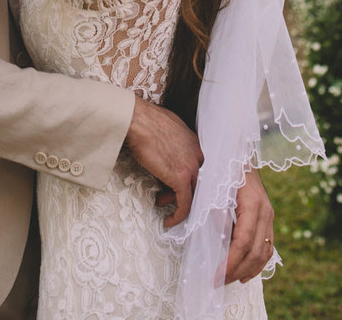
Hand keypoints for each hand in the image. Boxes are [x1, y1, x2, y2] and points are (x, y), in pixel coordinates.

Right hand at [123, 96, 203, 226]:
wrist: (139, 121)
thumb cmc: (148, 122)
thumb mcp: (169, 130)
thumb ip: (175, 143)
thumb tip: (168, 151)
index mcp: (196, 144)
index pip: (201, 169)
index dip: (191, 181)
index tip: (180, 187)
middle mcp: (198, 156)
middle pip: (200, 182)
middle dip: (185, 192)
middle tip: (170, 197)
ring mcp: (192, 167)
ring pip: (194, 194)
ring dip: (179, 203)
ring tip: (162, 202)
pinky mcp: (181, 178)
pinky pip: (185, 203)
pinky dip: (178, 214)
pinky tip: (169, 220)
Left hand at [224, 168, 274, 283]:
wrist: (238, 157)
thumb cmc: (222, 172)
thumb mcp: (214, 190)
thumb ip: (216, 215)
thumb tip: (216, 243)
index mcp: (252, 204)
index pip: (244, 241)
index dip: (230, 262)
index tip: (215, 277)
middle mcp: (265, 211)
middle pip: (256, 251)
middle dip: (236, 271)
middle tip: (217, 283)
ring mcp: (269, 216)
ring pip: (264, 252)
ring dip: (247, 270)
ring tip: (228, 281)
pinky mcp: (268, 219)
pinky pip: (268, 247)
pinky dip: (258, 264)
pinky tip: (244, 274)